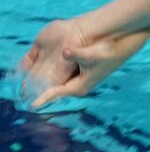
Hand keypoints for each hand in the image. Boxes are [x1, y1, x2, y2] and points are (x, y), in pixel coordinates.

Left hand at [17, 18, 149, 108]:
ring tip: (31, 86)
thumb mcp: (92, 54)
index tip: (32, 105)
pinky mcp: (81, 74)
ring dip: (47, 84)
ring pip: (58, 84)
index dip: (43, 98)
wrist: (122, 46)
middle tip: (24, 94)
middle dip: (41, 92)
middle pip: (55, 91)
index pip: (56, 93)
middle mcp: (79, 86)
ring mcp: (80, 80)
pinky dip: (54, 76)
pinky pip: (63, 78)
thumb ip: (77, 54)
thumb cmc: (108, 52)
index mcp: (80, 86)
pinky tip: (45, 73)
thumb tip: (66, 51)